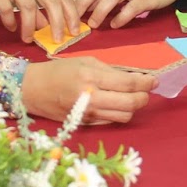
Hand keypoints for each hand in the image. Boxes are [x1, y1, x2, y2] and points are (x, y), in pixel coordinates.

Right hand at [0, 0, 77, 43]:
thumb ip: (40, 0)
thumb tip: (46, 24)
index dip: (71, 14)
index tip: (75, 30)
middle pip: (51, 1)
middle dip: (57, 23)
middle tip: (57, 39)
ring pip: (28, 7)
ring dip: (30, 26)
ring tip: (29, 38)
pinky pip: (5, 8)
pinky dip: (10, 20)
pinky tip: (11, 27)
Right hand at [20, 59, 154, 123]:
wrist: (31, 90)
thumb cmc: (58, 71)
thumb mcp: (84, 62)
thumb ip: (109, 70)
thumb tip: (132, 78)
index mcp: (91, 79)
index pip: (128, 84)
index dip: (146, 83)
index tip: (155, 80)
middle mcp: (91, 99)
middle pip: (130, 104)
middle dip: (144, 97)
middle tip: (146, 90)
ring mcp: (88, 115)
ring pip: (123, 117)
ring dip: (133, 107)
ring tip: (132, 97)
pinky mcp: (85, 124)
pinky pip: (110, 121)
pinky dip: (118, 113)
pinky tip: (116, 104)